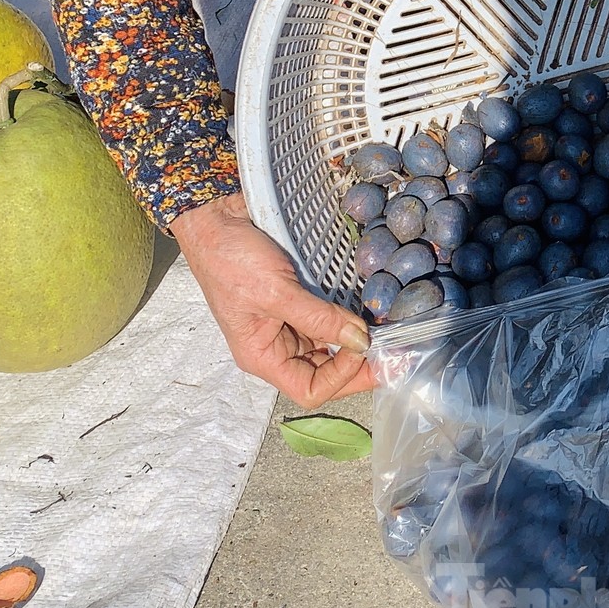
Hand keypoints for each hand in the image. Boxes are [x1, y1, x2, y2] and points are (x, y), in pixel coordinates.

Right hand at [170, 192, 372, 404]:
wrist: (215, 217)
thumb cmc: (231, 260)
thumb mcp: (275, 292)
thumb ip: (318, 319)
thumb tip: (362, 341)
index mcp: (262, 356)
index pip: (309, 390)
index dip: (342, 377)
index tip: (366, 348)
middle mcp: (277, 346)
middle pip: (325, 370)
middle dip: (358, 361)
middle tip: (393, 343)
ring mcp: (288, 322)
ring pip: (330, 344)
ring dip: (357, 338)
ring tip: (386, 325)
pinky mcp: (297, 298)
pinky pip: (328, 317)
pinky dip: (348, 315)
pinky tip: (368, 305)